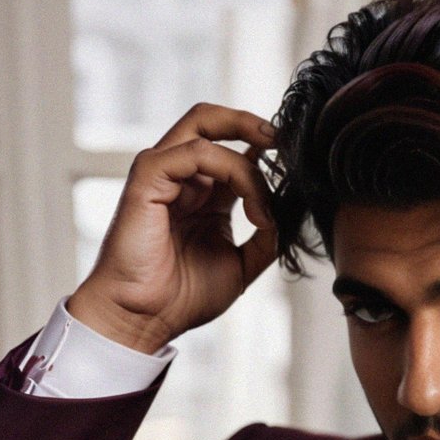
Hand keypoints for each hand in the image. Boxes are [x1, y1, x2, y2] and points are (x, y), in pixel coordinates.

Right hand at [67, 103, 277, 353]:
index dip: (264, 148)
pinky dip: (230, 170)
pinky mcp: (148, 177)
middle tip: (282, 140)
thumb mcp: (241, 267)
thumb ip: (265, 238)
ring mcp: (162, 173)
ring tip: (264, 210)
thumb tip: (282, 212)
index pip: (233, 149)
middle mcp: (181, 178)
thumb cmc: (181, 298)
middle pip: (210, 120)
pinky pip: (194, 152)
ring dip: (247, 165)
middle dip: (250, 121)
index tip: (295, 165)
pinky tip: (249, 207)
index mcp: (202, 195)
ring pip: (206, 131)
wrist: (144, 319)